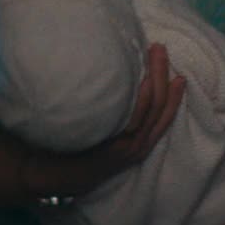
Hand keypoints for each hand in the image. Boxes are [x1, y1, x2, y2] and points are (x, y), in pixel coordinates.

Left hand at [19, 42, 184, 199]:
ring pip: (152, 110)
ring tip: (154, 55)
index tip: (177, 73)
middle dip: (163, 76)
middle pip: (160, 107)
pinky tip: (143, 82)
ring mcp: (127, 148)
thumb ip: (107, 112)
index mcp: (136, 143)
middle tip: (160, 49)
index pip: (163, 116)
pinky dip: (142, 101)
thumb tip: (108, 78)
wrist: (47, 176)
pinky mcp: (114, 151)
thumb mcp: (96, 129)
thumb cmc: (69, 150)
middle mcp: (137, 146)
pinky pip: (135, 122)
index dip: (173, 95)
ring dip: (156, 79)